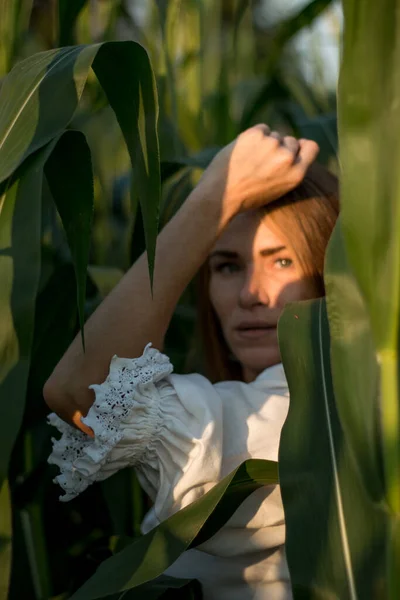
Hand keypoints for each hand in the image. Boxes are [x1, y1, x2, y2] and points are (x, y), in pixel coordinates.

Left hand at [197, 124, 318, 221]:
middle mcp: (287, 157)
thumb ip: (289, 169)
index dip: (301, 147)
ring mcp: (272, 144)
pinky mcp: (256, 134)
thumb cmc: (247, 197)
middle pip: (291, 140)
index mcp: (296, 174)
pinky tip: (244, 152)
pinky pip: (262, 129)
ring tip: (249, 161)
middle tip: (262, 162)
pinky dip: (254, 137)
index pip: (312, 147)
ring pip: (274, 135)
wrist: (221, 195)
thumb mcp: (278, 189)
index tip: (292, 150)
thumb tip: (294, 146)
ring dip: (264, 143)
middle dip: (280, 147)